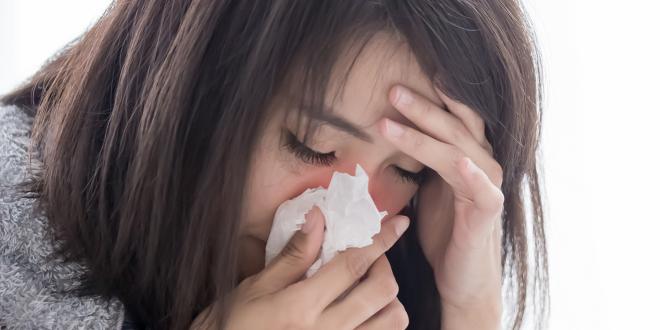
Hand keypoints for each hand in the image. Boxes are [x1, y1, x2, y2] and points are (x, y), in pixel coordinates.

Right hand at [190, 207, 410, 329]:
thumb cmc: (228, 327)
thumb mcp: (254, 289)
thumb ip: (293, 256)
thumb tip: (319, 218)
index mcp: (301, 307)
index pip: (353, 265)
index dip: (380, 240)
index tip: (398, 224)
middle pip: (382, 292)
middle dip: (384, 266)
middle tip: (366, 258)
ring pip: (391, 322)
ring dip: (388, 299)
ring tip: (367, 290)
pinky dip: (380, 324)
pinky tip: (363, 316)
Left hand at [378, 85, 503, 327]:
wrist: (460, 276)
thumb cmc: (443, 230)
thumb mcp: (426, 186)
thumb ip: (419, 158)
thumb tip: (384, 130)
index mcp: (465, 154)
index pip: (450, 117)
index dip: (429, 98)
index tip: (400, 78)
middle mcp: (481, 163)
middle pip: (454, 126)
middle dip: (422, 107)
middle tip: (392, 89)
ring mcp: (487, 186)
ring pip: (458, 151)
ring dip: (426, 134)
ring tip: (391, 120)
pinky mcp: (488, 212)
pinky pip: (484, 190)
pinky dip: (473, 174)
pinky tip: (460, 160)